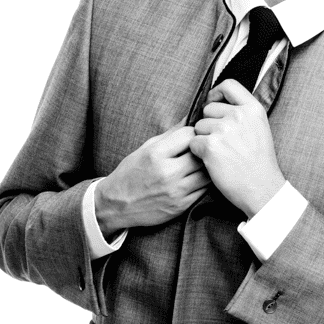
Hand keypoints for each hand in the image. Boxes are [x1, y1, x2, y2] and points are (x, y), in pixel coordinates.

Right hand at [94, 125, 208, 236]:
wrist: (116, 205)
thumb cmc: (131, 173)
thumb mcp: (146, 148)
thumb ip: (171, 134)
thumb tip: (191, 118)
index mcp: (155, 154)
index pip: (189, 134)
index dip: (192, 133)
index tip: (191, 137)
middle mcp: (167, 172)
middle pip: (201, 153)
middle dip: (203, 149)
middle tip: (200, 150)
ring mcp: (175, 191)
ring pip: (207, 173)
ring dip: (207, 166)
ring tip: (199, 164)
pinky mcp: (181, 206)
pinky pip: (204, 190)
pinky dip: (204, 182)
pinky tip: (196, 178)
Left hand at [190, 80, 284, 217]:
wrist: (262, 188)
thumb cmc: (260, 162)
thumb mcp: (260, 129)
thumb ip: (243, 114)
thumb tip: (219, 103)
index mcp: (253, 109)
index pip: (229, 85)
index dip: (216, 93)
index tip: (213, 102)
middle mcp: (239, 115)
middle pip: (208, 108)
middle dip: (208, 123)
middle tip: (221, 141)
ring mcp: (224, 130)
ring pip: (198, 126)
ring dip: (203, 139)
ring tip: (220, 153)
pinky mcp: (211, 146)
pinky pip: (193, 142)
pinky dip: (198, 153)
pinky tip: (213, 161)